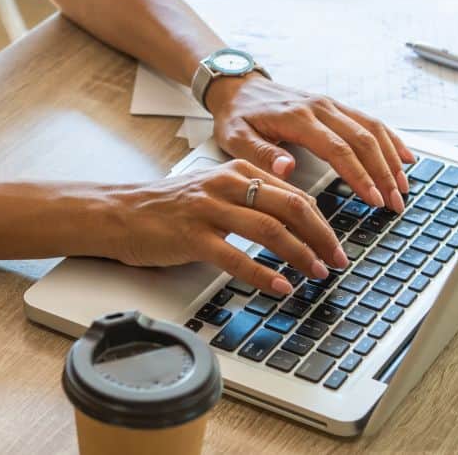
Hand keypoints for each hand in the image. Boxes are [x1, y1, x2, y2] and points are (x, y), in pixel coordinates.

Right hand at [101, 159, 348, 294]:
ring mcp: (209, 209)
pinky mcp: (192, 236)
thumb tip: (295, 220)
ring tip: (315, 274)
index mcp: (237, 171)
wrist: (121, 213)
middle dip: (321, 237)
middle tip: (337, 261)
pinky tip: (279, 286)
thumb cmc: (169, 207)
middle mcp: (226, 185)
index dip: (323, 221)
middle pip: (290, 208)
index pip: (294, 193)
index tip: (336, 244)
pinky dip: (263, 273)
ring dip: (299, 255)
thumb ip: (251, 198)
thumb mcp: (215, 190)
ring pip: (269, 230)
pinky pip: (236, 256)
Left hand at [204, 74, 415, 212]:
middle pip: (362, 140)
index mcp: (297, 118)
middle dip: (384, 174)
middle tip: (395, 204)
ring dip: (391, 159)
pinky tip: (405, 158)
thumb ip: (261, 155)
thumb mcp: (236, 138)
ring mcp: (330, 104)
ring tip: (404, 188)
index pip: (338, 149)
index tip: (374, 199)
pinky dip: (390, 139)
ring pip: (371, 129)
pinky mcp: (335, 106)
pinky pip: (369, 121)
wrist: (238, 86)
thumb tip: (287, 169)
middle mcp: (320, 107)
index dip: (359, 175)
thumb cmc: (237, 116)